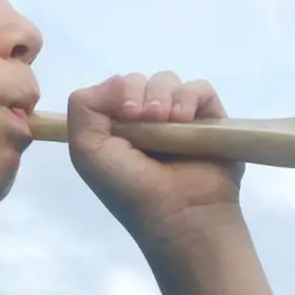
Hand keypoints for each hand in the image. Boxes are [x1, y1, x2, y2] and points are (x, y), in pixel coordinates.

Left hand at [67, 72, 245, 244]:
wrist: (177, 215)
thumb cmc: (129, 188)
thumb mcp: (87, 150)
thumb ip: (84, 107)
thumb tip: (118, 79)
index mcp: (117, 127)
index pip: (114, 88)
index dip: (115, 92)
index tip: (122, 114)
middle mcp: (147, 121)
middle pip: (139, 81)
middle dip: (138, 94)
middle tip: (141, 119)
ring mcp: (180, 120)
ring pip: (167, 81)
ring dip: (162, 95)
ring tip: (165, 121)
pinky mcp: (210, 120)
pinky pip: (200, 89)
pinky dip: (190, 97)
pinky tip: (184, 120)